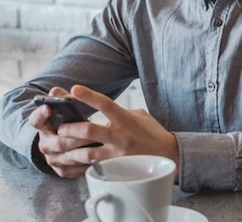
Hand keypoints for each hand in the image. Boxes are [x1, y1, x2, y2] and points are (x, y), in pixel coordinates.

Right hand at [28, 86, 94, 176]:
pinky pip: (74, 170)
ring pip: (68, 157)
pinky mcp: (62, 170)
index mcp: (43, 128)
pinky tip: (100, 158)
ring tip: (101, 142)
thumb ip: (63, 100)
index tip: (49, 107)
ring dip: (85, 150)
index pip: (36, 121)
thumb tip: (55, 90)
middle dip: (76, 136)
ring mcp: (53, 159)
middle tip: (91, 130)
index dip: (41, 115)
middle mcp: (45, 144)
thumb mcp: (70, 111)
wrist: (72, 143)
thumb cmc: (73, 123)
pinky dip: (86, 164)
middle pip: (58, 142)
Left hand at [31, 85, 179, 178]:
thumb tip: (101, 110)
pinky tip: (71, 162)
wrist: (167, 154)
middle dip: (69, 128)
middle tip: (60, 127)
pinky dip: (79, 165)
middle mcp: (120, 136)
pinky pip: (91, 167)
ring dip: (70, 149)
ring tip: (61, 145)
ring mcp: (117, 154)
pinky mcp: (115, 167)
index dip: (89, 96)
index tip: (74, 88)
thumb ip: (120, 112)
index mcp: (126, 119)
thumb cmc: (152, 133)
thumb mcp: (139, 116)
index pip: (106, 104)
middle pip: (88, 130)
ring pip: (86, 153)